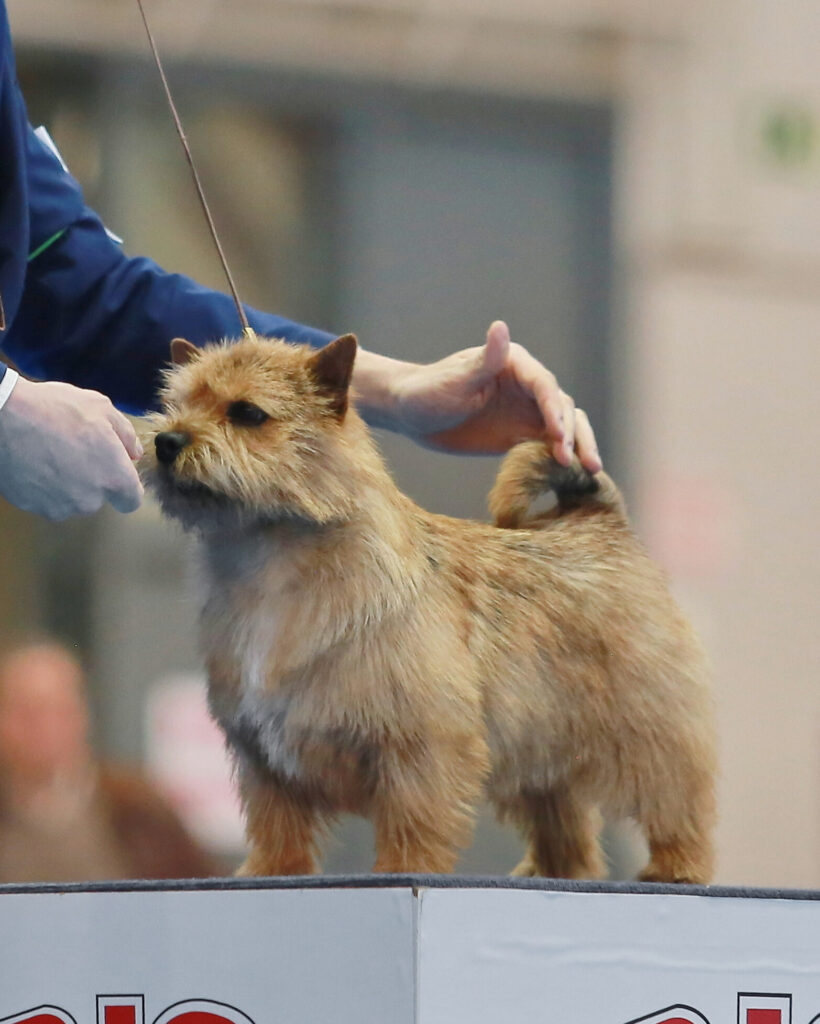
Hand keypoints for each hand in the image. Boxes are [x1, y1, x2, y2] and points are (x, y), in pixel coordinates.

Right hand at [0, 377, 143, 519]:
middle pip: (98, 498)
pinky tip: (35, 462)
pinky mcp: (32, 507)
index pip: (131, 501)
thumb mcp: (101, 408)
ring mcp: (59, 506)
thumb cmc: (55, 409)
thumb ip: (126, 435)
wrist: (3, 418)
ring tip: (53, 453)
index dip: (124, 486)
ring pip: (71, 500)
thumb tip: (134, 454)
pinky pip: (46, 500)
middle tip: (76, 450)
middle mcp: (89, 501)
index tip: (114, 470)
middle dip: (92, 479)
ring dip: (67, 484)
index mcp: (113, 478)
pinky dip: (43, 486)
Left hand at [378, 321, 601, 469]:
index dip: (554, 411)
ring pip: (564, 427)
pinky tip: (573, 479)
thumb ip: (485, 360)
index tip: (558, 436)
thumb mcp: (456, 379)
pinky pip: (548, 446)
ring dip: (579, 446)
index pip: (544, 386)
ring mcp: (527, 411)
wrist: (412, 415)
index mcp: (516, 364)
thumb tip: (501, 327)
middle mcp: (528, 386)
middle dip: (575, 434)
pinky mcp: (521, 434)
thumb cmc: (428, 391)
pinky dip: (562, 459)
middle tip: (583, 463)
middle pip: (563, 408)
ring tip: (590, 470)